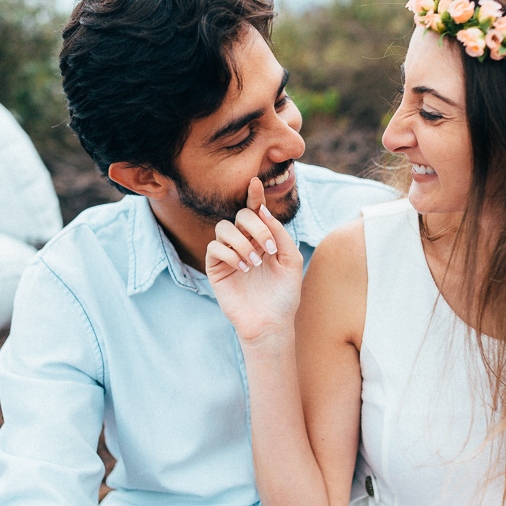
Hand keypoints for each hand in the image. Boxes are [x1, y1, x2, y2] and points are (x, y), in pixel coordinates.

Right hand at [206, 177, 302, 343]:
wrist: (272, 324)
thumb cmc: (284, 295)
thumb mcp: (292, 262)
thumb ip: (281, 235)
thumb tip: (262, 211)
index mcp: (263, 239)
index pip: (255, 212)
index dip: (254, 195)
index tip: (255, 182)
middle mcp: (245, 243)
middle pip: (240, 216)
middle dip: (255, 227)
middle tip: (269, 248)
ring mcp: (228, 255)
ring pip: (223, 228)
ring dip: (241, 242)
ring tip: (255, 263)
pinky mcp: (216, 268)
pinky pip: (214, 248)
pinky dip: (229, 253)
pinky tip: (243, 268)